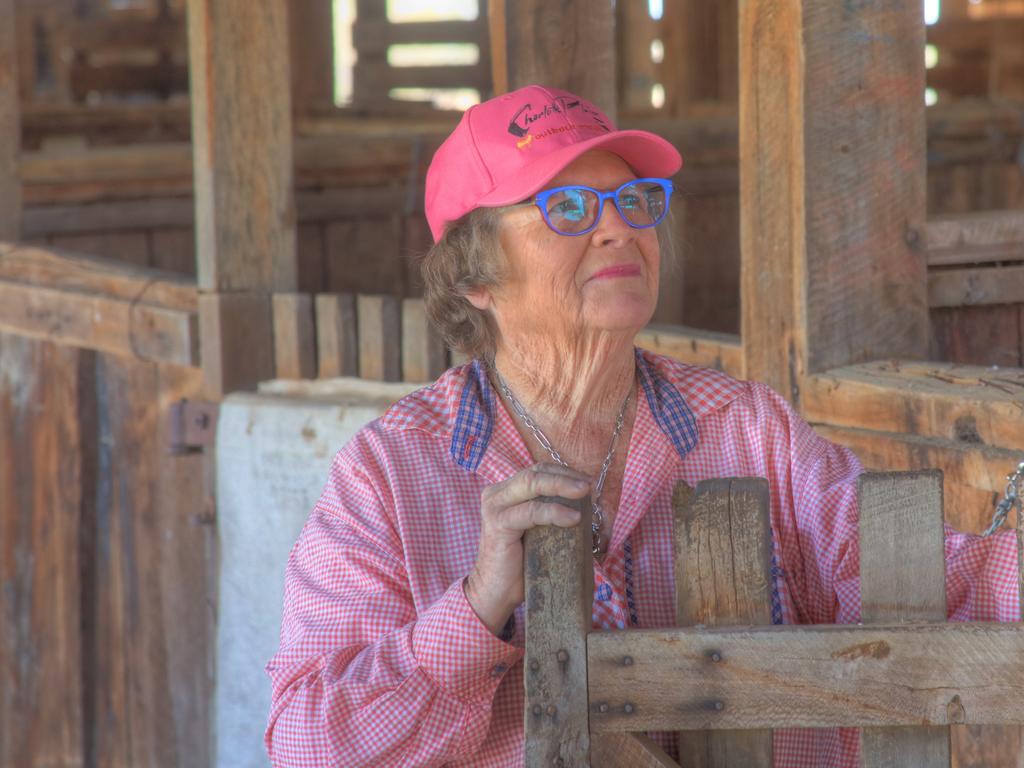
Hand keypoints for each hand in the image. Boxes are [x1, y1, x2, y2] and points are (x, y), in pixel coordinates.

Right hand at [464, 463, 590, 635]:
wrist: (496, 592)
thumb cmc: (521, 563)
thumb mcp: (538, 530)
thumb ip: (551, 511)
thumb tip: (586, 502)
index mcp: (505, 492)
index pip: (537, 471)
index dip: (563, 472)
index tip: (586, 481)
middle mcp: (496, 494)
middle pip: (534, 473)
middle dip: (564, 476)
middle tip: (588, 485)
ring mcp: (495, 508)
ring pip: (532, 485)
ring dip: (562, 487)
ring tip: (585, 494)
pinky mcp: (498, 525)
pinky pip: (531, 512)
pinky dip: (554, 512)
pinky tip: (573, 517)